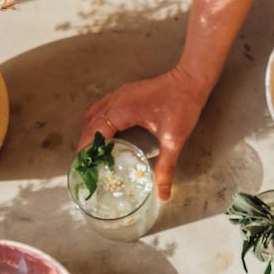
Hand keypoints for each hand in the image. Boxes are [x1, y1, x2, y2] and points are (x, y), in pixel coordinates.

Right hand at [78, 67, 208, 201]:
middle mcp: (116, 100)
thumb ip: (165, 168)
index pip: (94, 132)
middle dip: (85, 143)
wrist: (190, 80)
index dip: (86, 149)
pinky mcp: (126, 93)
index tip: (82, 165)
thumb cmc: (182, 105)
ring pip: (94, 113)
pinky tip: (107, 135)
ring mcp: (120, 94)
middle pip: (90, 123)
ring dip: (90, 131)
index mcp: (121, 110)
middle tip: (86, 163)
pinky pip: (103, 107)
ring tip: (93, 151)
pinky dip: (98, 122)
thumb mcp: (173, 140)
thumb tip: (163, 193)